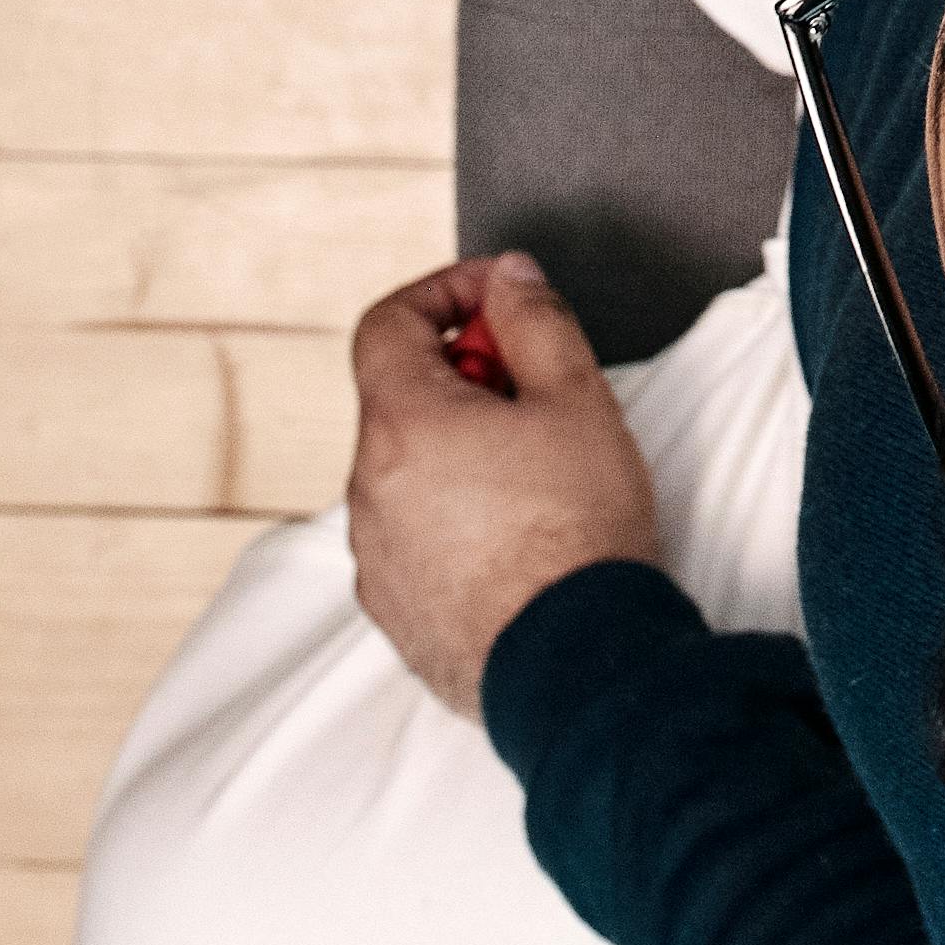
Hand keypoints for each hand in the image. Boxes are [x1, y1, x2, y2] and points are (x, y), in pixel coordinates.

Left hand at [346, 250, 659, 719]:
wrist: (575, 665)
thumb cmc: (577, 533)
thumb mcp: (576, 397)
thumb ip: (535, 320)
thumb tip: (507, 279)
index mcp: (402, 425)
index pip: (387, 323)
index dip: (443, 293)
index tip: (498, 302)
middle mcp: (367, 489)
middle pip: (399, 398)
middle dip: (463, 376)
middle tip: (537, 391)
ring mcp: (374, 555)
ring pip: (406, 471)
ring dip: (457, 450)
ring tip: (537, 473)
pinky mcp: (393, 608)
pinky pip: (412, 536)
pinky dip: (452, 516)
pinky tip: (517, 534)